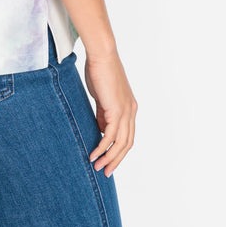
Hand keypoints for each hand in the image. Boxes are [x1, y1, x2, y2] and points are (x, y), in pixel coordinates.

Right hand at [84, 50, 136, 177]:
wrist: (102, 54)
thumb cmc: (99, 70)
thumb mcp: (102, 96)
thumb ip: (103, 113)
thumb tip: (100, 129)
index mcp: (129, 108)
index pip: (127, 135)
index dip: (118, 151)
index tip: (107, 161)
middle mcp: (131, 112)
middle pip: (127, 144)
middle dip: (116, 160)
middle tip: (105, 172)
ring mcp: (126, 111)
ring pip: (121, 143)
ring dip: (109, 157)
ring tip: (98, 167)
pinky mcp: (116, 110)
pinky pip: (110, 135)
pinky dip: (102, 147)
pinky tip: (94, 154)